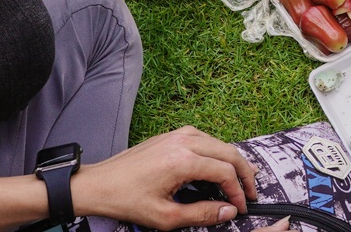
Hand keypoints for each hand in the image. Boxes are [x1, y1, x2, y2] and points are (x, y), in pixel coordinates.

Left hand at [69, 125, 260, 228]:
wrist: (99, 184)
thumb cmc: (127, 200)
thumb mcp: (166, 216)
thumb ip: (202, 213)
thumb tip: (228, 211)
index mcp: (183, 160)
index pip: (225, 172)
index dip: (238, 191)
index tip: (241, 207)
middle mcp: (183, 141)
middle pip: (228, 152)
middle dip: (244, 173)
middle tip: (251, 192)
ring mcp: (177, 134)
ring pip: (219, 143)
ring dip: (232, 161)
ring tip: (242, 179)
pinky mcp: (171, 135)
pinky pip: (205, 139)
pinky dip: (218, 152)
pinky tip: (219, 166)